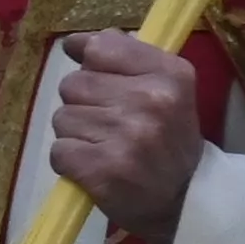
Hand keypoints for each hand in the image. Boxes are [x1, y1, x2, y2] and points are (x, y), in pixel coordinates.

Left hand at [49, 30, 205, 243]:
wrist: (185, 200)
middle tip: (110, 126)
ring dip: (76, 135)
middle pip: (73, 84)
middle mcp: (149, 100)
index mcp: (169, 74)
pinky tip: (96, 167)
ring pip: (62, 118)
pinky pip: (59, 151)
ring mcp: (126, 135)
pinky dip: (70, 162)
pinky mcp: (102, 169)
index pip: (101, 47)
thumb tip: (74, 43)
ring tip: (105, 148)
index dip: (90, 63)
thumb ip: (125, 59)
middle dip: (82, 105)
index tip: (99, 80)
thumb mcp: (166, 90)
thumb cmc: (168, 140)